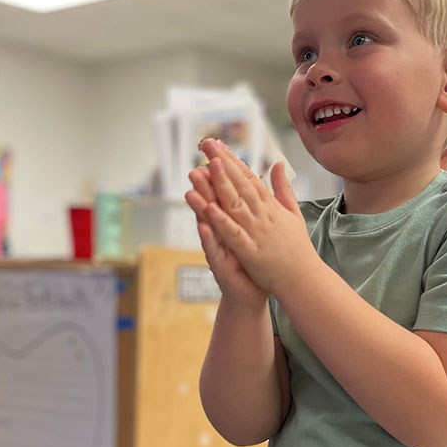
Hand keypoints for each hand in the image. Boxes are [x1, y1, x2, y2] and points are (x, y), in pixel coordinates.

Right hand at [185, 150, 266, 309]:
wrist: (252, 292)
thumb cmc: (254, 261)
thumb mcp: (256, 230)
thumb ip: (254, 206)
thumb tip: (254, 183)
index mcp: (233, 221)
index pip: (225, 193)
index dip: (221, 174)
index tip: (216, 153)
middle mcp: (222, 232)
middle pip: (213, 204)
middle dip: (205, 186)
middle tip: (196, 165)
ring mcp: (218, 248)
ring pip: (208, 226)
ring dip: (199, 209)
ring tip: (191, 192)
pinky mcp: (220, 266)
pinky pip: (213, 251)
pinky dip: (208, 240)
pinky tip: (203, 227)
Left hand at [197, 137, 316, 296]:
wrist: (304, 279)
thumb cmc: (297, 248)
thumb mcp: (293, 213)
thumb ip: (284, 189)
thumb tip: (279, 164)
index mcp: (272, 207)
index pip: (250, 178)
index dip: (234, 160)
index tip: (219, 145)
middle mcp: (264, 216)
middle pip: (241, 186)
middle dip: (223, 164)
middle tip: (208, 144)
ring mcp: (257, 233)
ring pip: (236, 205)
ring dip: (221, 186)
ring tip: (206, 167)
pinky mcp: (251, 253)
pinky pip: (234, 235)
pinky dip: (222, 222)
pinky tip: (209, 209)